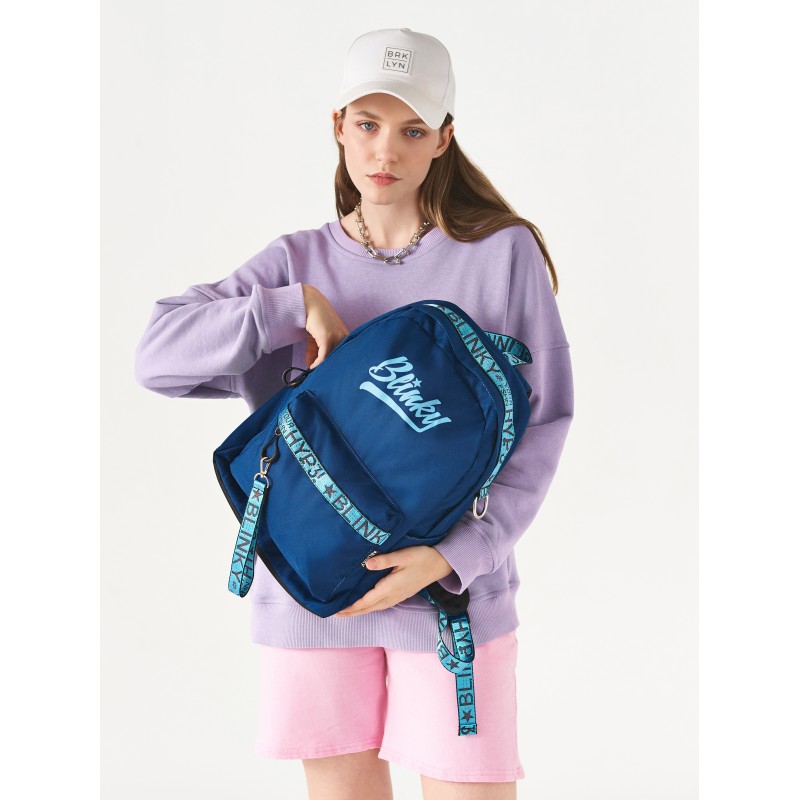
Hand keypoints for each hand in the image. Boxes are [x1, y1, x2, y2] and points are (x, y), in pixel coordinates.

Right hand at [302, 284, 348, 368]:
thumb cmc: (313, 320)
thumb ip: (316, 352)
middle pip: (339, 360)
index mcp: (346, 337)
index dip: (336, 367)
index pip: (344, 357)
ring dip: (322, 368)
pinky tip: (310, 368)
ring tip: (313, 375)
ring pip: (331, 359)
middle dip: (330, 370)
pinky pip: (323, 356)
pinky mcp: (327, 337)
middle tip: (321, 380)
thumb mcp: (316, 338)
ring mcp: (337, 337)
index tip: (329, 376)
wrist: (309, 303)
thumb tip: (312, 368)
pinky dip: (316, 364)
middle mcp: (344, 337)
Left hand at [334, 546, 453, 616]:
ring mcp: (398, 596)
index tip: (337, 609)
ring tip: (348, 612)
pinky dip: (371, 607)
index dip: (351, 606)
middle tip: (336, 614)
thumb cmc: (422, 556)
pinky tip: (367, 605)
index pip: (366, 600)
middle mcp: (393, 595)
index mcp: (391, 587)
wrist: (441, 564)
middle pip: (369, 607)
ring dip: (361, 611)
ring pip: (375, 607)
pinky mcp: (402, 594)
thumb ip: (385, 560)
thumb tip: (367, 564)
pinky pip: (382, 604)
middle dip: (353, 612)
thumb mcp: (404, 555)